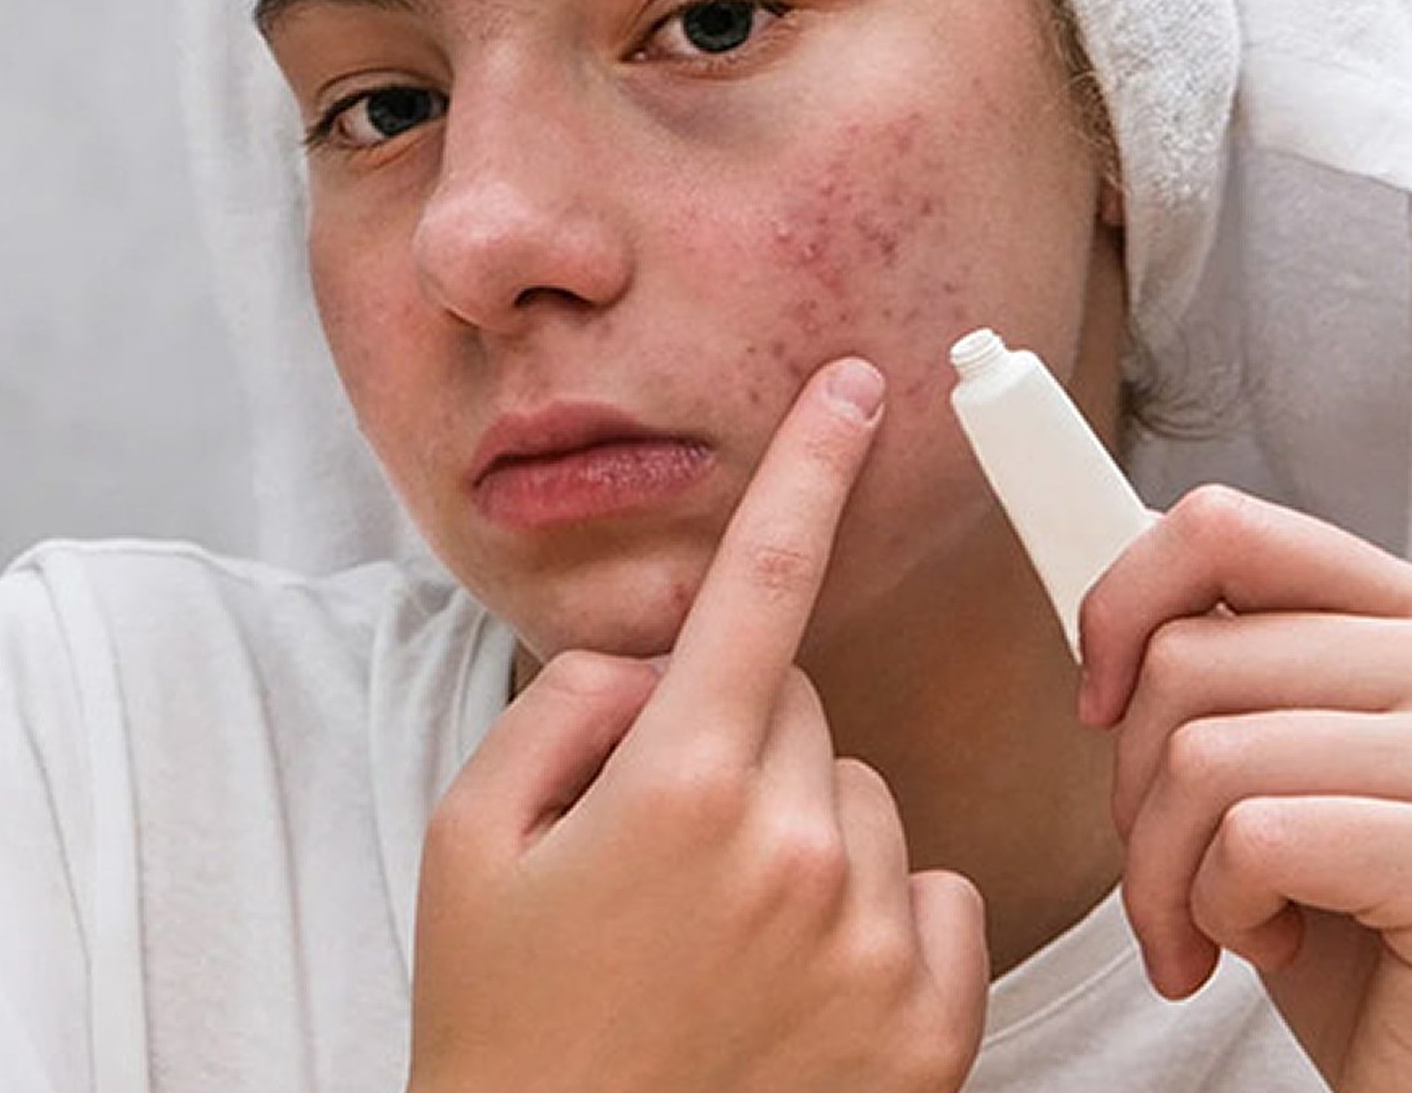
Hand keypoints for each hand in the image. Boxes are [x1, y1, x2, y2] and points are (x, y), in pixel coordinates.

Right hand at [406, 360, 987, 1092]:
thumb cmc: (503, 1017)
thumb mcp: (468, 837)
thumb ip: (563, 708)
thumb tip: (661, 664)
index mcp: (676, 784)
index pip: (759, 589)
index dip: (805, 472)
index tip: (853, 387)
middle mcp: (799, 848)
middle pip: (803, 706)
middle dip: (740, 738)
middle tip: (658, 847)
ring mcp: (875, 941)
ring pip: (873, 799)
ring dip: (814, 832)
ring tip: (721, 932)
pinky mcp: (931, 1025)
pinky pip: (942, 894)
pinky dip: (884, 913)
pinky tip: (800, 977)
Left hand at [1080, 487, 1411, 1092]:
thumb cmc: (1352, 943)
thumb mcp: (1278, 780)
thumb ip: (1230, 680)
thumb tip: (1123, 609)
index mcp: (1400, 630)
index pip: (1226, 530)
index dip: (1122, 599)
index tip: (1098, 697)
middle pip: (1188, 658)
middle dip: (1134, 786)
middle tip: (1176, 868)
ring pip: (1204, 753)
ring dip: (1165, 868)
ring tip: (1216, 922)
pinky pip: (1256, 837)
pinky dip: (1217, 909)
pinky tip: (1268, 948)